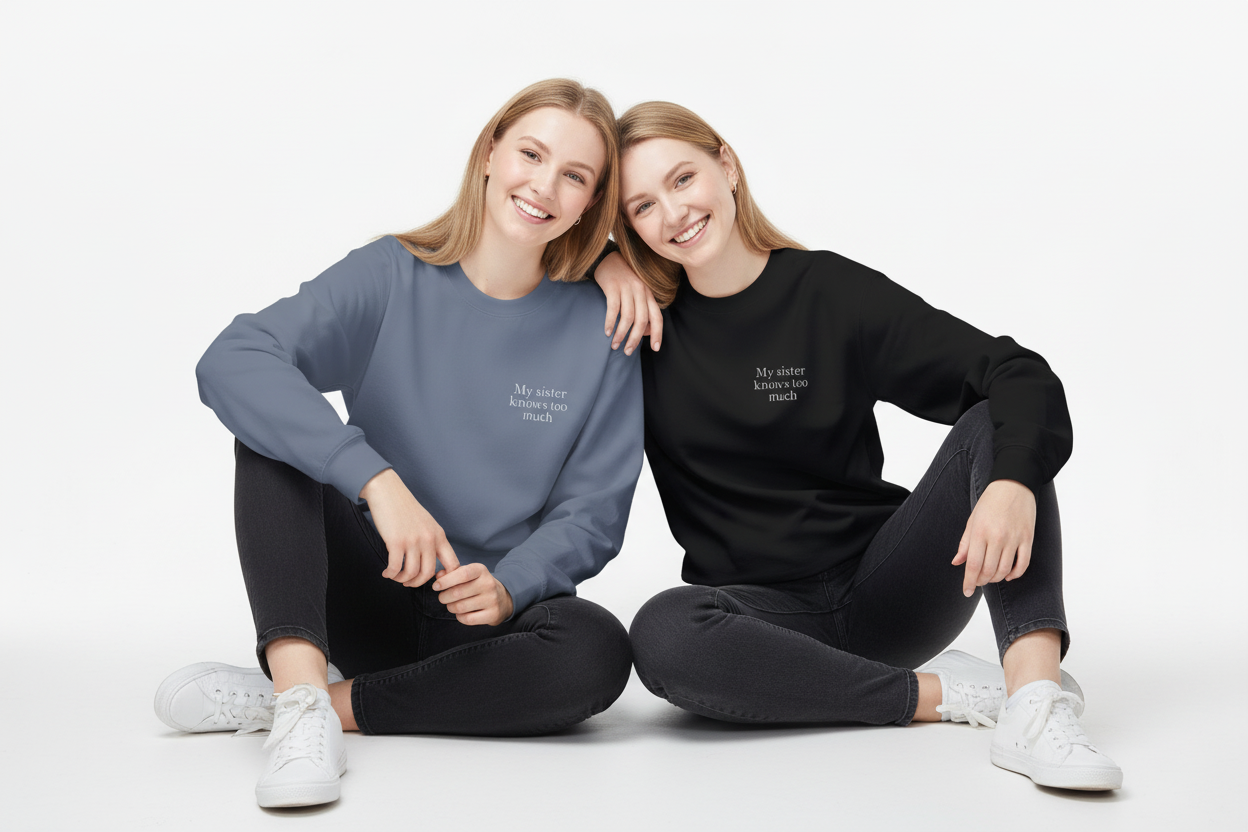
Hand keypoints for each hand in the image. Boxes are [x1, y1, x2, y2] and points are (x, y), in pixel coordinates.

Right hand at [359, 469, 460, 586]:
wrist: (388, 492)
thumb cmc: (406, 509)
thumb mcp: (427, 523)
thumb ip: (432, 541)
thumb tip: (431, 564)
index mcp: (439, 535)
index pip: (453, 564)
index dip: (448, 579)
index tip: (434, 582)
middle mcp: (429, 539)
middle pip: (429, 573)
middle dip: (417, 583)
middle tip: (407, 582)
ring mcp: (413, 541)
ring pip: (412, 573)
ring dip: (402, 579)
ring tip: (395, 577)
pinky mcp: (396, 542)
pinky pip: (395, 567)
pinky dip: (390, 574)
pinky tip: (386, 573)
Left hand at [432, 563, 513, 625]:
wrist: (503, 599)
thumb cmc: (478, 585)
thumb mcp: (468, 574)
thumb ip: (452, 573)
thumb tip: (438, 576)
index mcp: (481, 570)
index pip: (462, 574)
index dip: (446, 581)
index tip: (436, 586)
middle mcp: (489, 584)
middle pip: (458, 592)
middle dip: (444, 597)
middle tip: (443, 598)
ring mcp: (492, 600)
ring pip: (461, 607)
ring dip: (451, 607)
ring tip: (452, 605)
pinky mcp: (493, 614)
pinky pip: (467, 619)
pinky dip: (460, 617)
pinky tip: (461, 613)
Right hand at [595, 252, 662, 354]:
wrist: (608, 258)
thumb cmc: (623, 280)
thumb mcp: (636, 293)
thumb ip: (642, 310)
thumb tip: (645, 333)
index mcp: (648, 295)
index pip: (657, 317)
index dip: (657, 334)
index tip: (655, 348)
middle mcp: (640, 291)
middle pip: (642, 320)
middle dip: (635, 339)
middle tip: (627, 351)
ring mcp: (627, 288)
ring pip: (628, 317)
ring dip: (621, 334)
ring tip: (615, 345)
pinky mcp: (613, 287)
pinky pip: (613, 308)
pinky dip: (611, 322)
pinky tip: (607, 332)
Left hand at [952, 479, 1035, 596]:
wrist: (1013, 485)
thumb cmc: (990, 502)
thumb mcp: (972, 521)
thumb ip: (965, 544)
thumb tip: (957, 562)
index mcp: (980, 532)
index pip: (973, 564)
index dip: (969, 581)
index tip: (966, 592)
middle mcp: (997, 536)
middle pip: (989, 570)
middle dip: (982, 581)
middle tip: (978, 582)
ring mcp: (1014, 538)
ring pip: (1005, 569)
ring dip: (996, 578)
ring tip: (991, 577)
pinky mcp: (1028, 538)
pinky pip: (1023, 563)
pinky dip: (1015, 573)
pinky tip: (1008, 575)